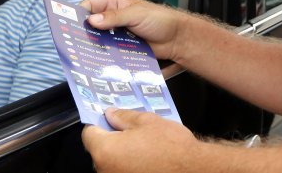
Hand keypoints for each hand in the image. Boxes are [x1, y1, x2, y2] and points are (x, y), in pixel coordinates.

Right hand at [81, 0, 184, 60]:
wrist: (178, 39)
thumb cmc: (161, 20)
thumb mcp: (136, 14)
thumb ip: (115, 17)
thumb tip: (93, 20)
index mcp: (116, 6)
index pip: (92, 6)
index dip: (79, 13)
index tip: (68, 23)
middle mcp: (115, 21)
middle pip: (93, 26)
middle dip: (84, 33)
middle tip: (73, 43)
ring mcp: (119, 36)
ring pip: (100, 41)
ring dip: (94, 47)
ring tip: (83, 56)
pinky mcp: (125, 50)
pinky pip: (111, 54)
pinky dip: (105, 58)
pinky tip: (99, 64)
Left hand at [82, 109, 197, 172]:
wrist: (192, 169)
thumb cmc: (170, 145)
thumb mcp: (146, 121)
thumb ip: (123, 116)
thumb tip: (111, 114)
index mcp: (105, 150)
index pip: (89, 133)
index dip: (98, 122)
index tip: (108, 118)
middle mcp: (105, 170)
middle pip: (99, 149)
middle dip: (111, 138)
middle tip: (129, 129)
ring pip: (111, 162)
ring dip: (121, 153)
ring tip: (141, 144)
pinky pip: (122, 170)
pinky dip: (129, 165)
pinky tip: (145, 158)